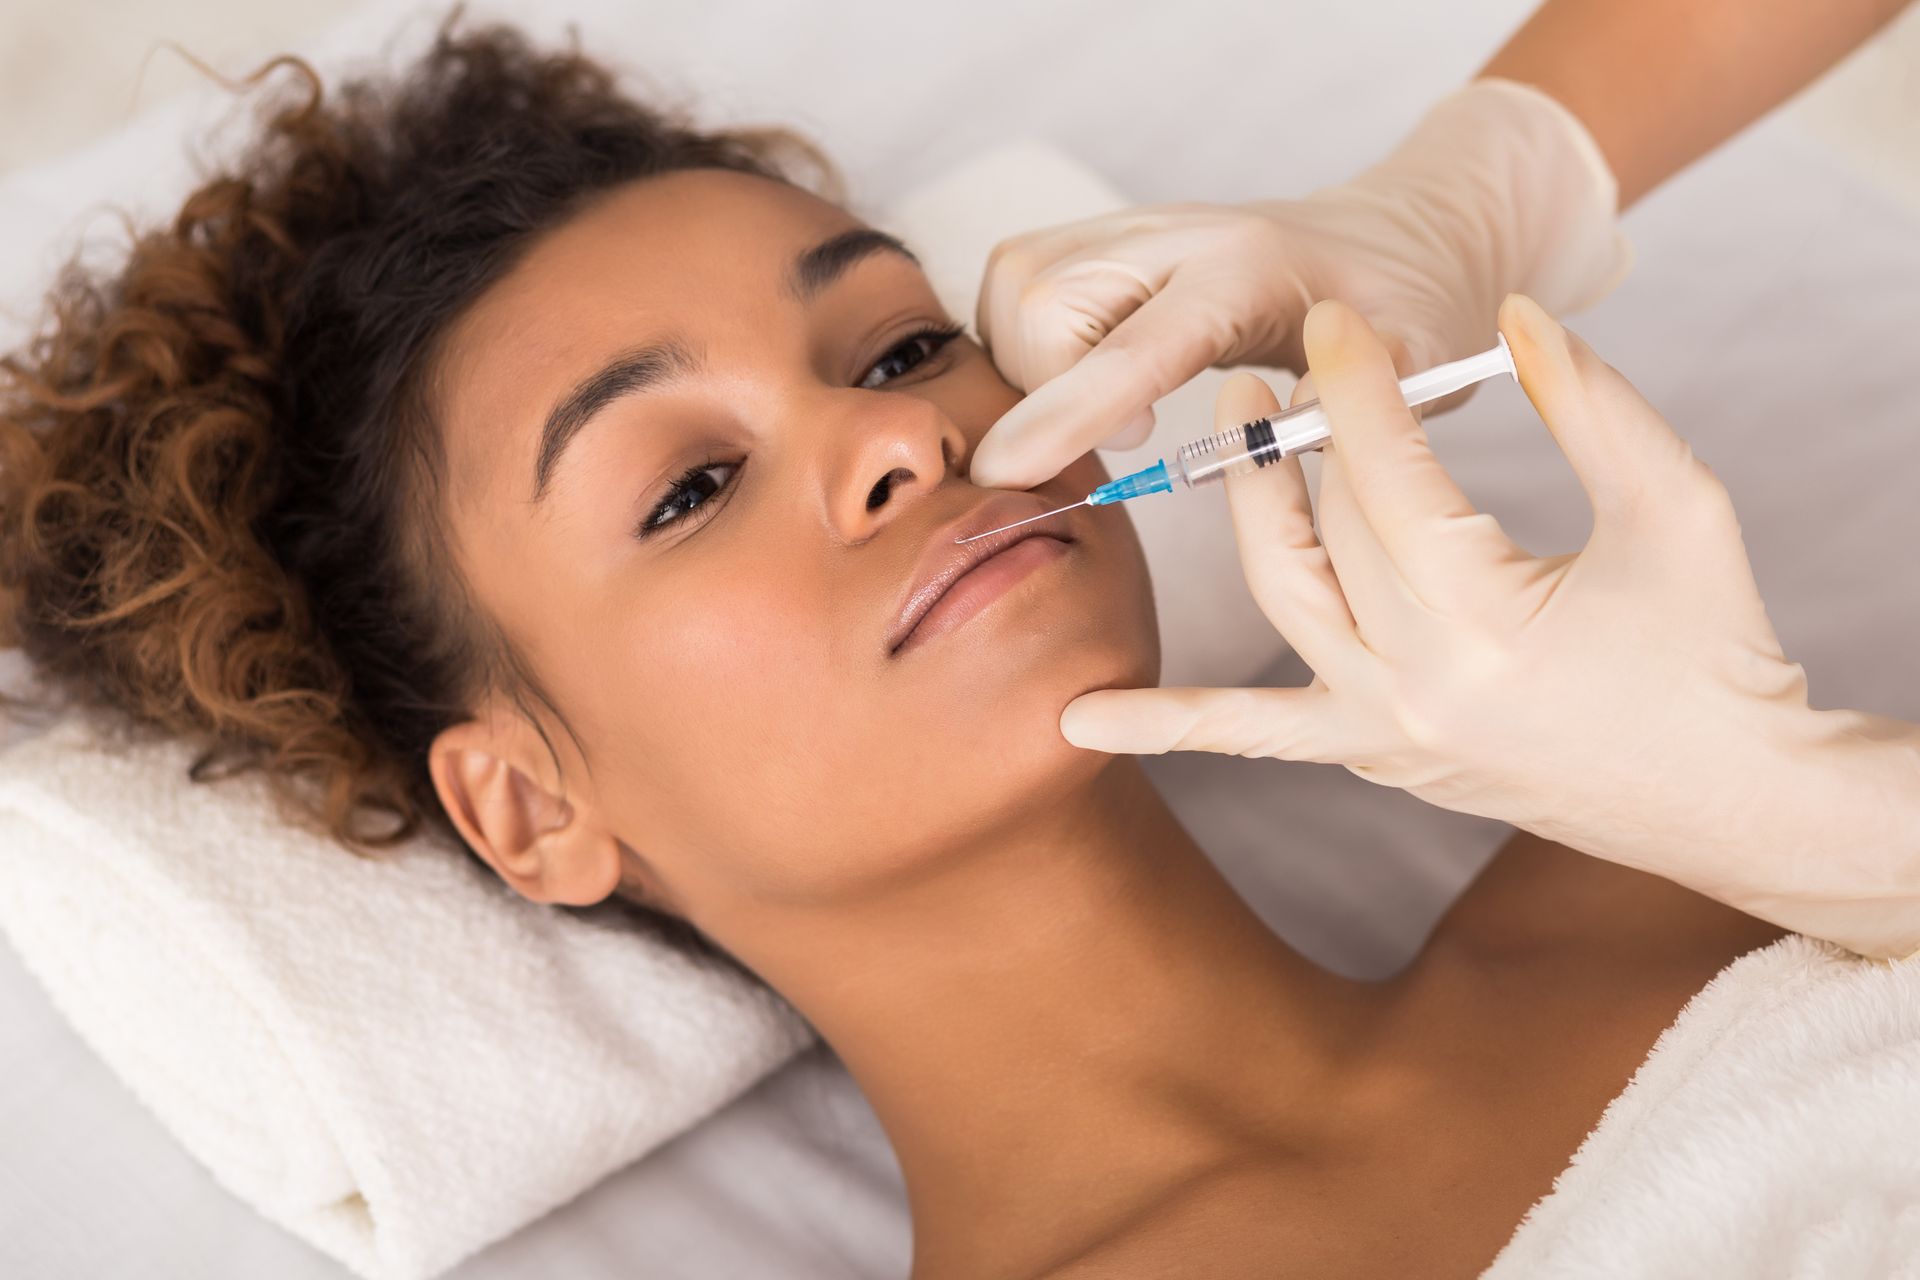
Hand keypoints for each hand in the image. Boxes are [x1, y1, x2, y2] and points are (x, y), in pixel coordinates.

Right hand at [967, 78, 1630, 491]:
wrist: (1398, 237)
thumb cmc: (1407, 307)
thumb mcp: (1425, 357)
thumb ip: (1367, 397)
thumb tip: (1288, 433)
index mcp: (1248, 272)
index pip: (1135, 344)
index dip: (1065, 410)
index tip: (1004, 468)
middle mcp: (1176, 234)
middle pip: (1041, 299)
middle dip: (1044, 390)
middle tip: (1131, 436)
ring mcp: (1132, 228)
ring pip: (1012, 284)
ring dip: (1025, 366)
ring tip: (1107, 410)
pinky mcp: (1104, 238)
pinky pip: (1014, 281)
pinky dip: (1021, 344)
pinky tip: (1081, 381)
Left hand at [1061, 294, 1919, 956]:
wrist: (1721, 796)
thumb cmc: (1715, 647)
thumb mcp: (1681, 506)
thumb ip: (1595, 405)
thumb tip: (1511, 317)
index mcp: (1489, 618)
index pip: (1388, 474)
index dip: (1356, 385)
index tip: (1334, 320)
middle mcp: (1416, 683)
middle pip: (1331, 526)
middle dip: (1309, 433)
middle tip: (1294, 352)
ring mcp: (1384, 729)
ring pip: (1281, 601)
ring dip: (1247, 515)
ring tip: (1233, 428)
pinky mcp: (1375, 752)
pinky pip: (1256, 737)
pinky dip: (1172, 726)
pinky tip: (1080, 722)